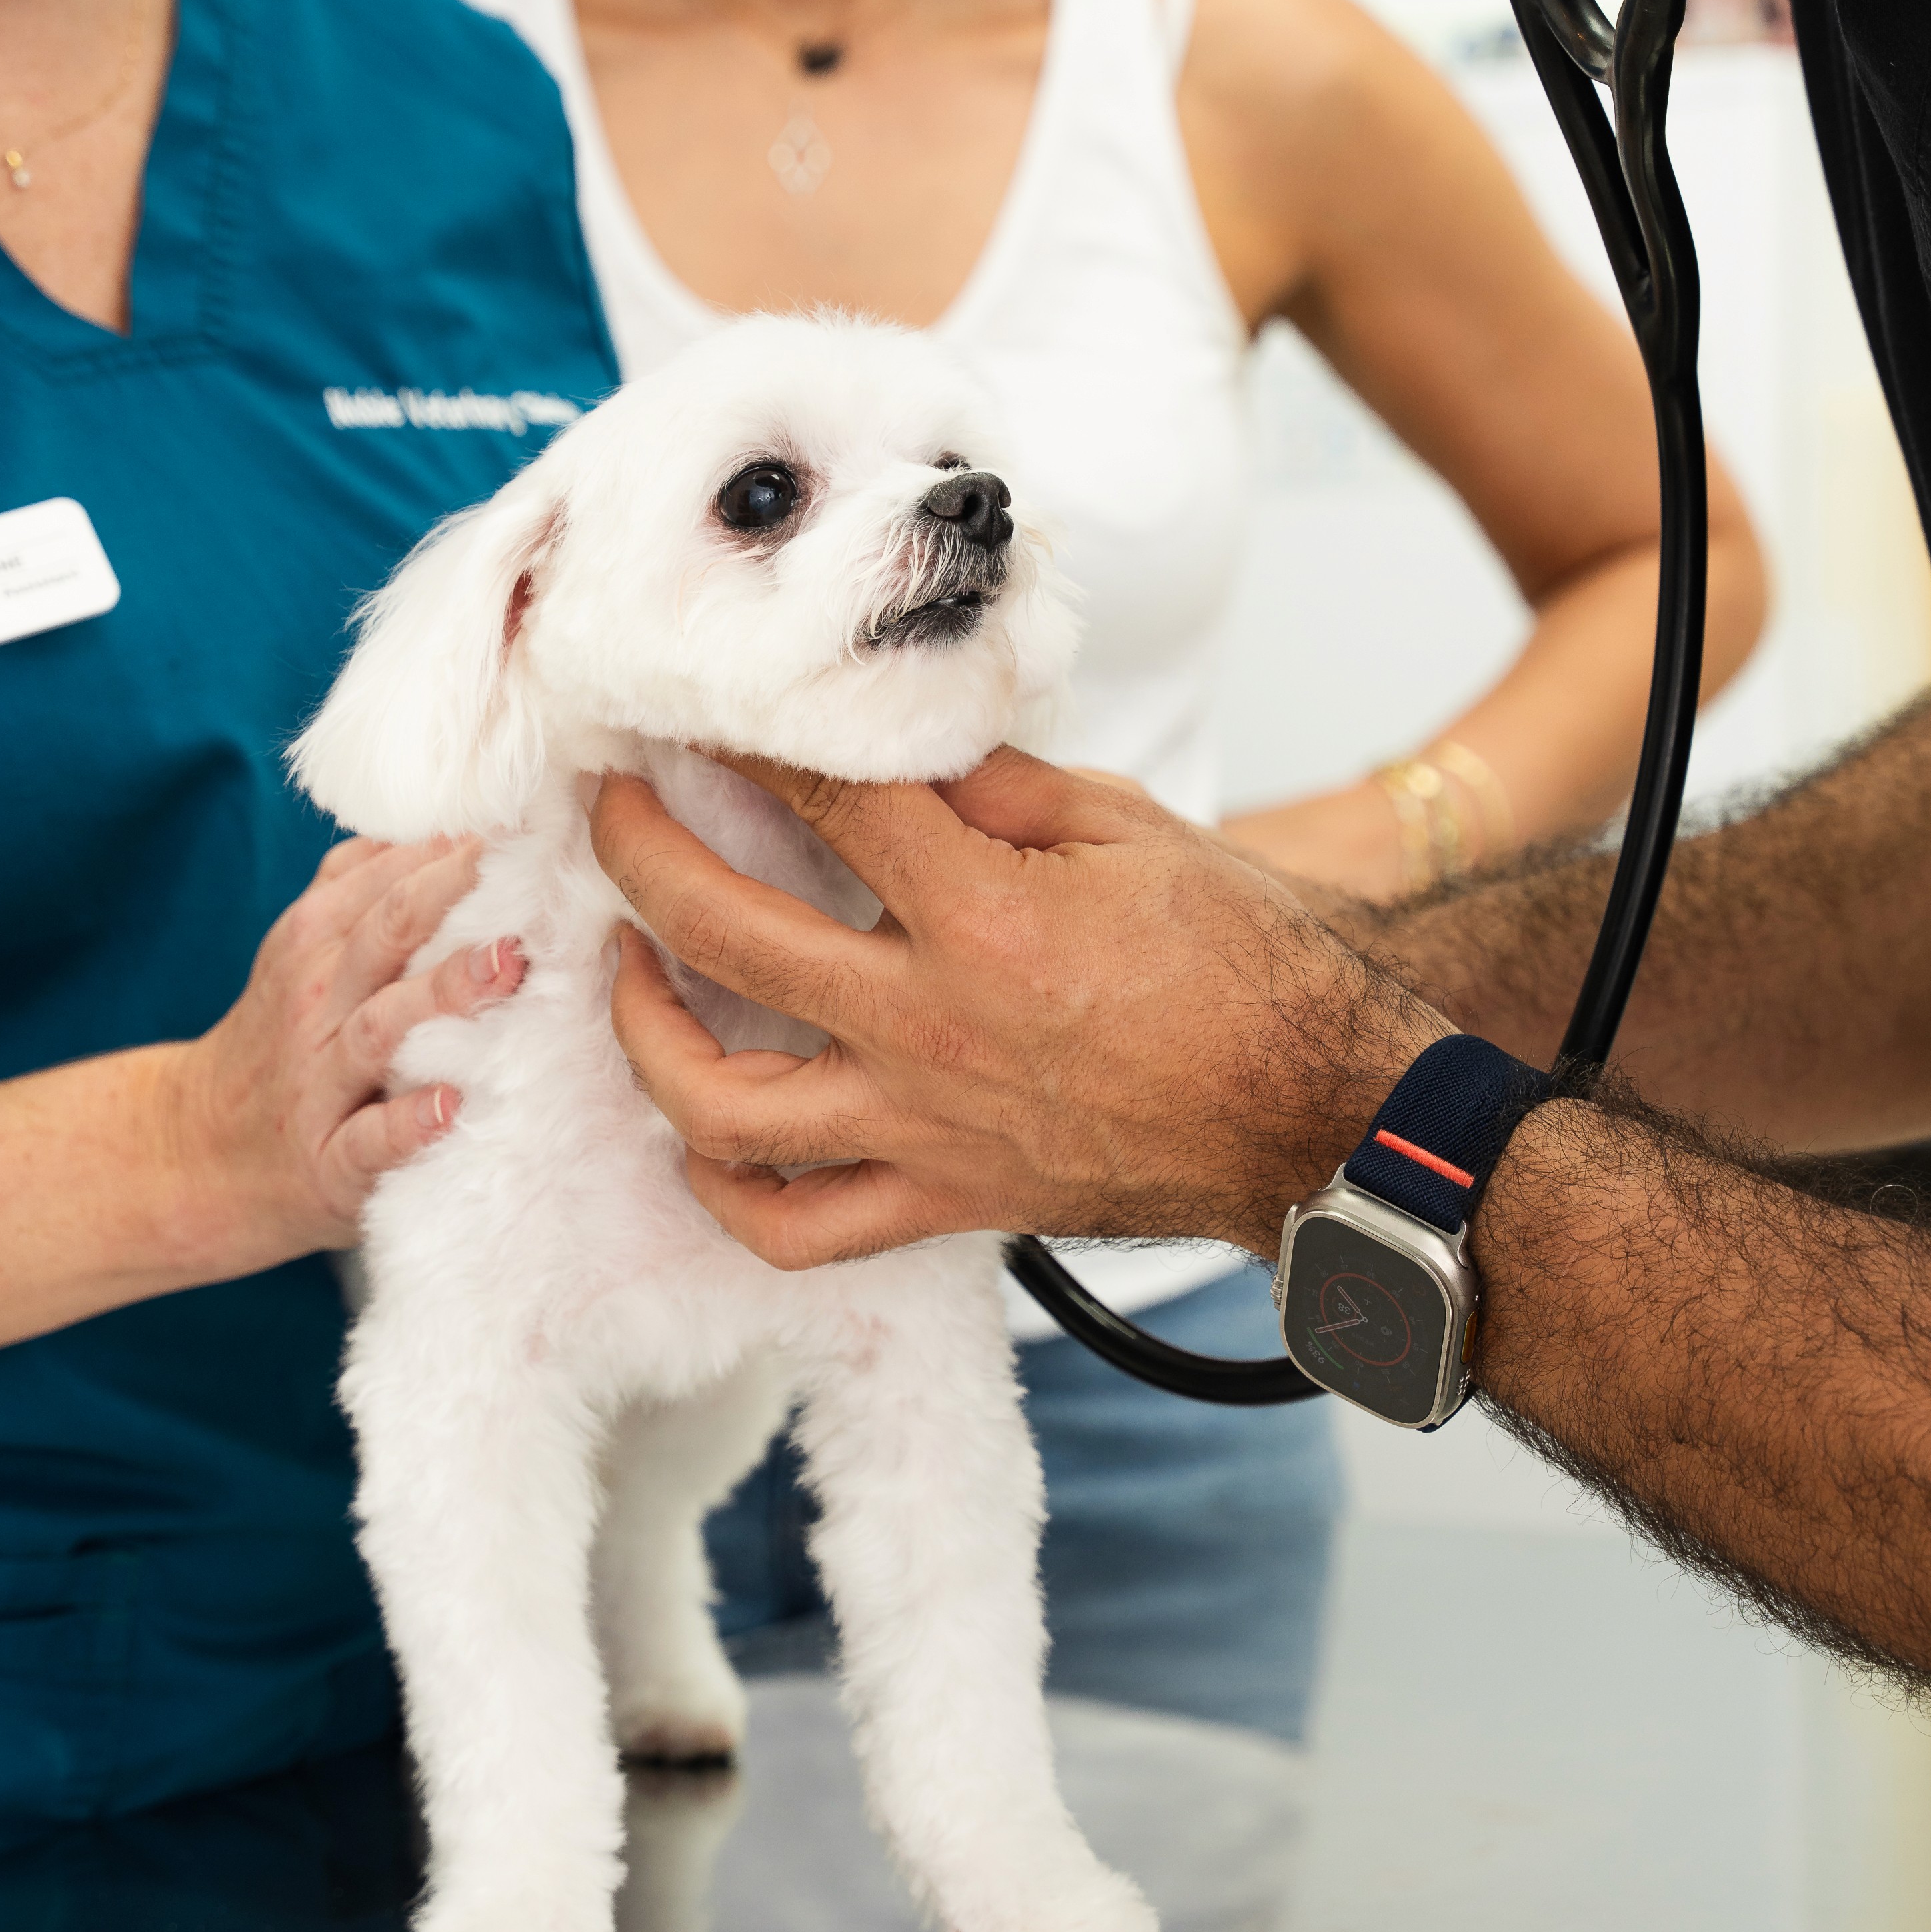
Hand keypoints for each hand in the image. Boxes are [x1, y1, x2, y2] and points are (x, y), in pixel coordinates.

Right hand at [169, 835, 527, 1263]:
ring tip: (508, 966)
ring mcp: (320, 1080)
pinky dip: (405, 1124)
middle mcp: (318, 1000)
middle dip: (455, 894)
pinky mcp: (328, 1160)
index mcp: (317, 938)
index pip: (391, 876)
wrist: (198, 1151)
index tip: (536, 813)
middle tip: (532, 866)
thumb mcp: (306, 944)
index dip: (461, 843)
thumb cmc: (286, 1033)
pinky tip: (449, 1106)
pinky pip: (367, 1140)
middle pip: (387, 932)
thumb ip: (363, 878)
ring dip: (445, 994)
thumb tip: (442, 815)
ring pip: (381, 1027)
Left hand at [589, 745, 1447, 1268]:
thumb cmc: (1245, 963)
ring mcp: (924, 1129)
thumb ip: (996, 783)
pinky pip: (789, 1227)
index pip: (823, 798)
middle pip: (725, 930)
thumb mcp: (1132, 827)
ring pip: (720, 1101)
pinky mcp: (940, 1203)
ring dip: (643, 1023)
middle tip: (614, 799)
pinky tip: (694, 1124)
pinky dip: (719, 1186)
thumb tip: (892, 738)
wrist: (1315, 1115)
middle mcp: (931, 1028)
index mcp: (985, 915)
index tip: (702, 704)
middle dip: (641, 846)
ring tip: (625, 960)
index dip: (750, 736)